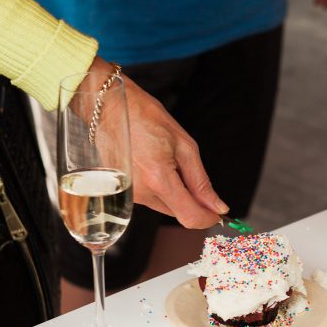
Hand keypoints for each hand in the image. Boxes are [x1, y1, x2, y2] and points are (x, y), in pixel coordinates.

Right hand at [85, 59, 227, 227]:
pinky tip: (154, 163)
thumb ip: (201, 181)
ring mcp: (130, 195)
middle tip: (188, 169)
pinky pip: (152, 199)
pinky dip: (161, 187)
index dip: (208, 218)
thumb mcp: (183, 145)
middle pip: (179, 213)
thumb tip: (217, 206)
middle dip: (192, 200)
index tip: (218, 212)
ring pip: (166, 206)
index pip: (190, 217)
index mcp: (159, 179)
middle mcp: (142, 192)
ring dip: (176, 191)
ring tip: (166, 160)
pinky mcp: (124, 193)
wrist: (109, 108)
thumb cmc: (144, 118)